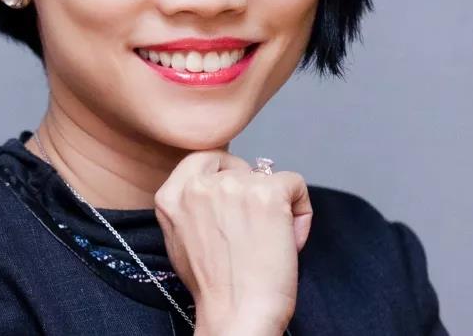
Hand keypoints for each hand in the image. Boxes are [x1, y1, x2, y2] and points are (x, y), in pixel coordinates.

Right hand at [153, 150, 312, 334]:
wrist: (238, 315)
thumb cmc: (215, 287)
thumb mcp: (180, 236)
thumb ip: (190, 205)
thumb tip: (217, 187)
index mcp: (171, 193)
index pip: (204, 157)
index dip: (226, 174)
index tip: (236, 198)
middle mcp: (199, 184)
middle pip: (239, 167)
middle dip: (251, 194)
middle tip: (251, 231)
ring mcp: (234, 185)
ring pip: (268, 177)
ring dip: (276, 206)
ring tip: (268, 241)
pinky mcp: (268, 194)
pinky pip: (296, 185)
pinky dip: (301, 211)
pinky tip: (289, 239)